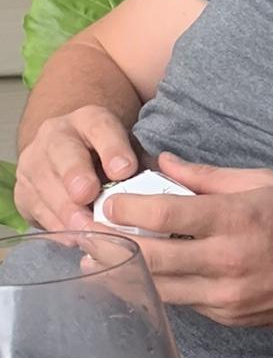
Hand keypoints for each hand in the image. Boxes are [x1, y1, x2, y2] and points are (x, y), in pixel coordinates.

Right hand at [14, 107, 137, 230]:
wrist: (72, 152)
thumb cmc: (109, 156)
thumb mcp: (129, 150)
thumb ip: (144, 164)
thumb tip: (164, 187)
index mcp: (90, 120)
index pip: (101, 127)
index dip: (112, 148)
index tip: (124, 170)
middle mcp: (57, 135)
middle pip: (64, 153)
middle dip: (75, 175)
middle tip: (88, 196)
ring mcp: (35, 162)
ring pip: (45, 184)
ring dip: (65, 209)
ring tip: (84, 227)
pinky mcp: (24, 190)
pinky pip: (35, 208)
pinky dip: (54, 224)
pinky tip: (71, 237)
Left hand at [100, 152, 272, 328]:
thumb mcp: (267, 182)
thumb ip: (210, 175)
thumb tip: (164, 162)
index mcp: (237, 219)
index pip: (165, 212)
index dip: (127, 208)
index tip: (107, 202)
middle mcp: (228, 260)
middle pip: (151, 256)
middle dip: (111, 244)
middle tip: (86, 233)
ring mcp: (228, 295)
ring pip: (159, 287)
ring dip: (126, 272)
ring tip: (98, 260)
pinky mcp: (229, 317)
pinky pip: (184, 303)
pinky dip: (162, 287)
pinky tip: (147, 275)